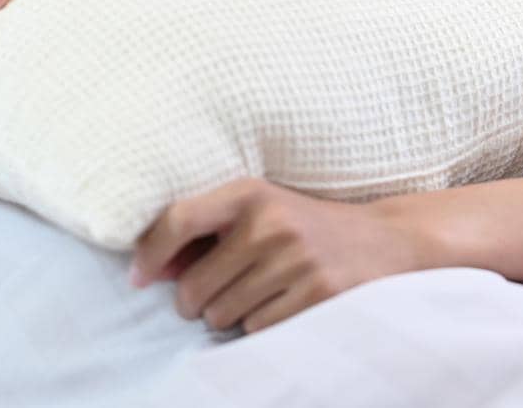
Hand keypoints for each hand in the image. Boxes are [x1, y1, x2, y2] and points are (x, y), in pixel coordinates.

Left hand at [130, 177, 429, 334]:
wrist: (384, 240)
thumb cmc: (304, 227)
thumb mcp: (260, 211)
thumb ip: (207, 233)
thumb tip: (150, 269)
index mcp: (250, 193)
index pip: (177, 220)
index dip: (149, 254)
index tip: (138, 279)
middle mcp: (270, 223)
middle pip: (194, 288)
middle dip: (196, 302)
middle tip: (220, 292)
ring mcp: (295, 260)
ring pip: (222, 316)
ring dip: (230, 315)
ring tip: (260, 293)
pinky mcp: (316, 296)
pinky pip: (256, 330)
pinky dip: (261, 325)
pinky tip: (284, 303)